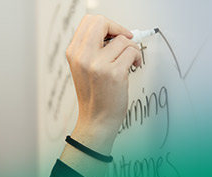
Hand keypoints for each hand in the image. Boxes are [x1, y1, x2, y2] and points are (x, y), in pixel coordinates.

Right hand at [66, 15, 141, 154]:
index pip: (89, 21)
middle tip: (125, 38)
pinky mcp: (114, 73)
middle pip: (102, 22)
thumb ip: (92, 48)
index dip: (107, 24)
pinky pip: (132, 51)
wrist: (97, 119)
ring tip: (130, 59)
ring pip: (122, 39)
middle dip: (118, 28)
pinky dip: (137, 57)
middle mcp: (83, 57)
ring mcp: (98, 65)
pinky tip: (134, 65)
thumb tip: (113, 32)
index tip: (116, 33)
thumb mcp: (83, 68)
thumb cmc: (94, 96)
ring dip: (132, 48)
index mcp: (74, 53)